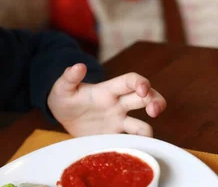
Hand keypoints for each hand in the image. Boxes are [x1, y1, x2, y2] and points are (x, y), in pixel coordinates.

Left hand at [47, 63, 166, 136]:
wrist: (61, 117)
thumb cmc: (64, 97)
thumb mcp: (62, 87)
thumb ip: (69, 77)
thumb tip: (78, 66)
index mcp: (107, 90)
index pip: (130, 81)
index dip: (141, 83)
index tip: (143, 90)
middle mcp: (118, 105)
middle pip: (146, 99)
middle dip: (156, 101)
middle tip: (154, 111)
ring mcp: (118, 122)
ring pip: (143, 124)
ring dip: (150, 129)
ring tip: (147, 136)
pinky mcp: (114, 137)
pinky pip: (130, 142)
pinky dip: (136, 146)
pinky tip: (136, 151)